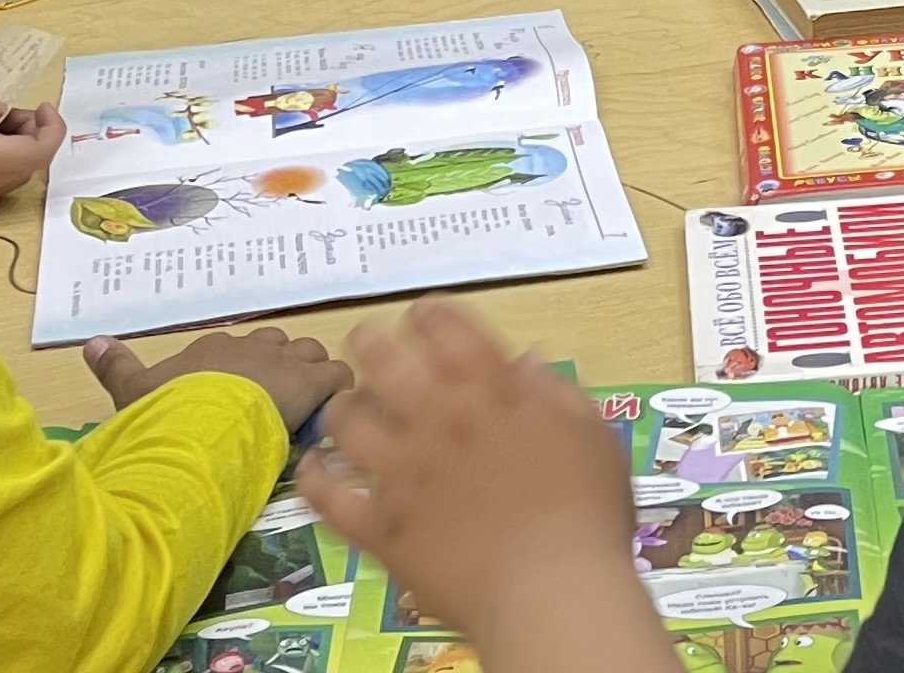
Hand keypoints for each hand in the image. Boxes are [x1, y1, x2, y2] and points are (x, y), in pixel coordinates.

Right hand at [87, 324, 348, 433]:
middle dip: (283, 370)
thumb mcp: (131, 391)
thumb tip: (91, 343)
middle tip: (279, 404)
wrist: (198, 420)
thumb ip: (115, 366)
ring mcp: (283, 363)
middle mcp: (250, 348)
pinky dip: (338, 392)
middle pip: (279, 348)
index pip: (239, 350)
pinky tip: (332, 413)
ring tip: (309, 408)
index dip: (246, 372)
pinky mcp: (310, 382)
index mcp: (212, 350)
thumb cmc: (165, 410)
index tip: (244, 397)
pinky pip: (337, 377)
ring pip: (311, 357)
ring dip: (312, 378)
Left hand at [296, 303, 671, 670]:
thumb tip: (526, 362)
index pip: (450, 331)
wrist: (550, 590)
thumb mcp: (592, 438)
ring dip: (342, 408)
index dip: (430, 315)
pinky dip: (314, 479)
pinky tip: (311, 469)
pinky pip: (330, 496)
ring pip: (348, 423)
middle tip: (363, 340)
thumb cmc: (585, 515)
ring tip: (341, 406)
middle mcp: (440, 420)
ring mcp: (403, 473)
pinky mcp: (380, 525)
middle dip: (370, 343)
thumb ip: (557, 395)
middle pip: (387, 363)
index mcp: (494, 394)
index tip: (421, 314)